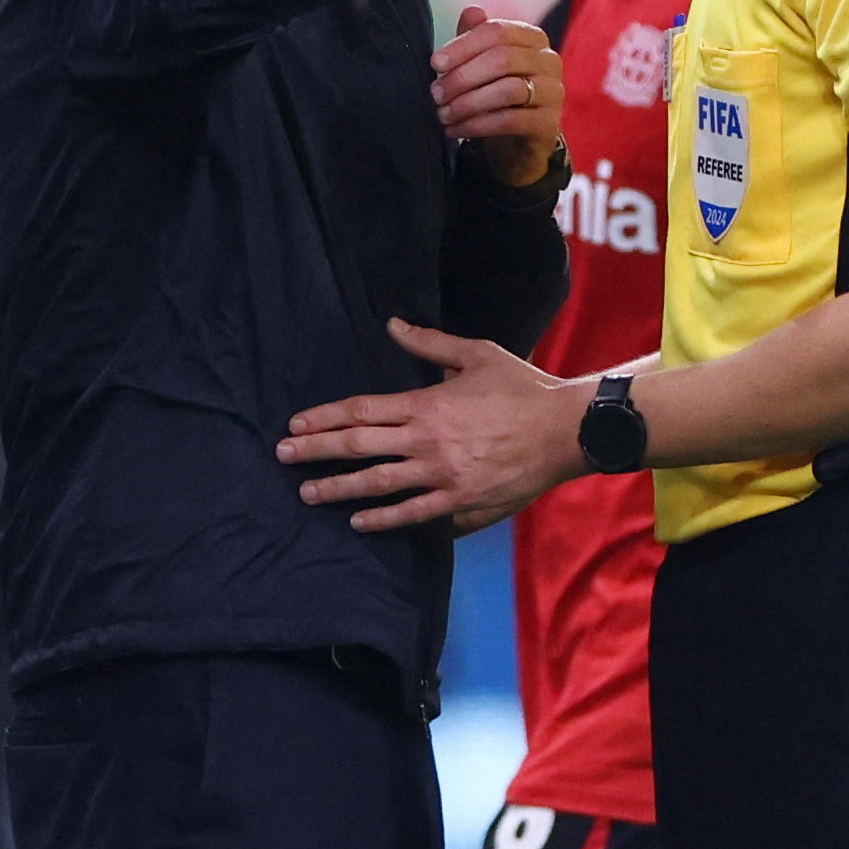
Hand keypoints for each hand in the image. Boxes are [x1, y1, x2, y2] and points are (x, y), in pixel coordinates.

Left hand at [277, 318, 585, 531]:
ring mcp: (443, 477)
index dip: (324, 418)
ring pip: (379, 486)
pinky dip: (385, 521)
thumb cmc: (522, 388)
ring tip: (309, 494)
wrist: (565, 431)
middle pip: (359, 449)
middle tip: (284, 458)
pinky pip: (415, 516)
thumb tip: (392, 325)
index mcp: (427, 404)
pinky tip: (360, 523)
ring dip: (339, 490)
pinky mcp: (462, 504)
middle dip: (316, 453)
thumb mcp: (476, 355)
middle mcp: (428, 443)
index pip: (362, 411)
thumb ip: (430, 344)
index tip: (295, 425)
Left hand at [436, 6, 562, 186]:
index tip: (435, 63)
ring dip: (467, 103)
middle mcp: (549, 60)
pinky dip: (476, 126)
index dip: (463, 46)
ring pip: (507, 91)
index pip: (497, 31)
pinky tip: (455, 130)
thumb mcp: (482, 62)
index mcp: (532, 37)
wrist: (518, 138)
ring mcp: (553, 92)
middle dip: (462, 77)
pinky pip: (509, 121)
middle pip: (502, 59)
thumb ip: (475, 37)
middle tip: (435, 93)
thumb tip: (471, 11)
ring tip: (443, 114)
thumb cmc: (496, 90)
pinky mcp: (548, 123)